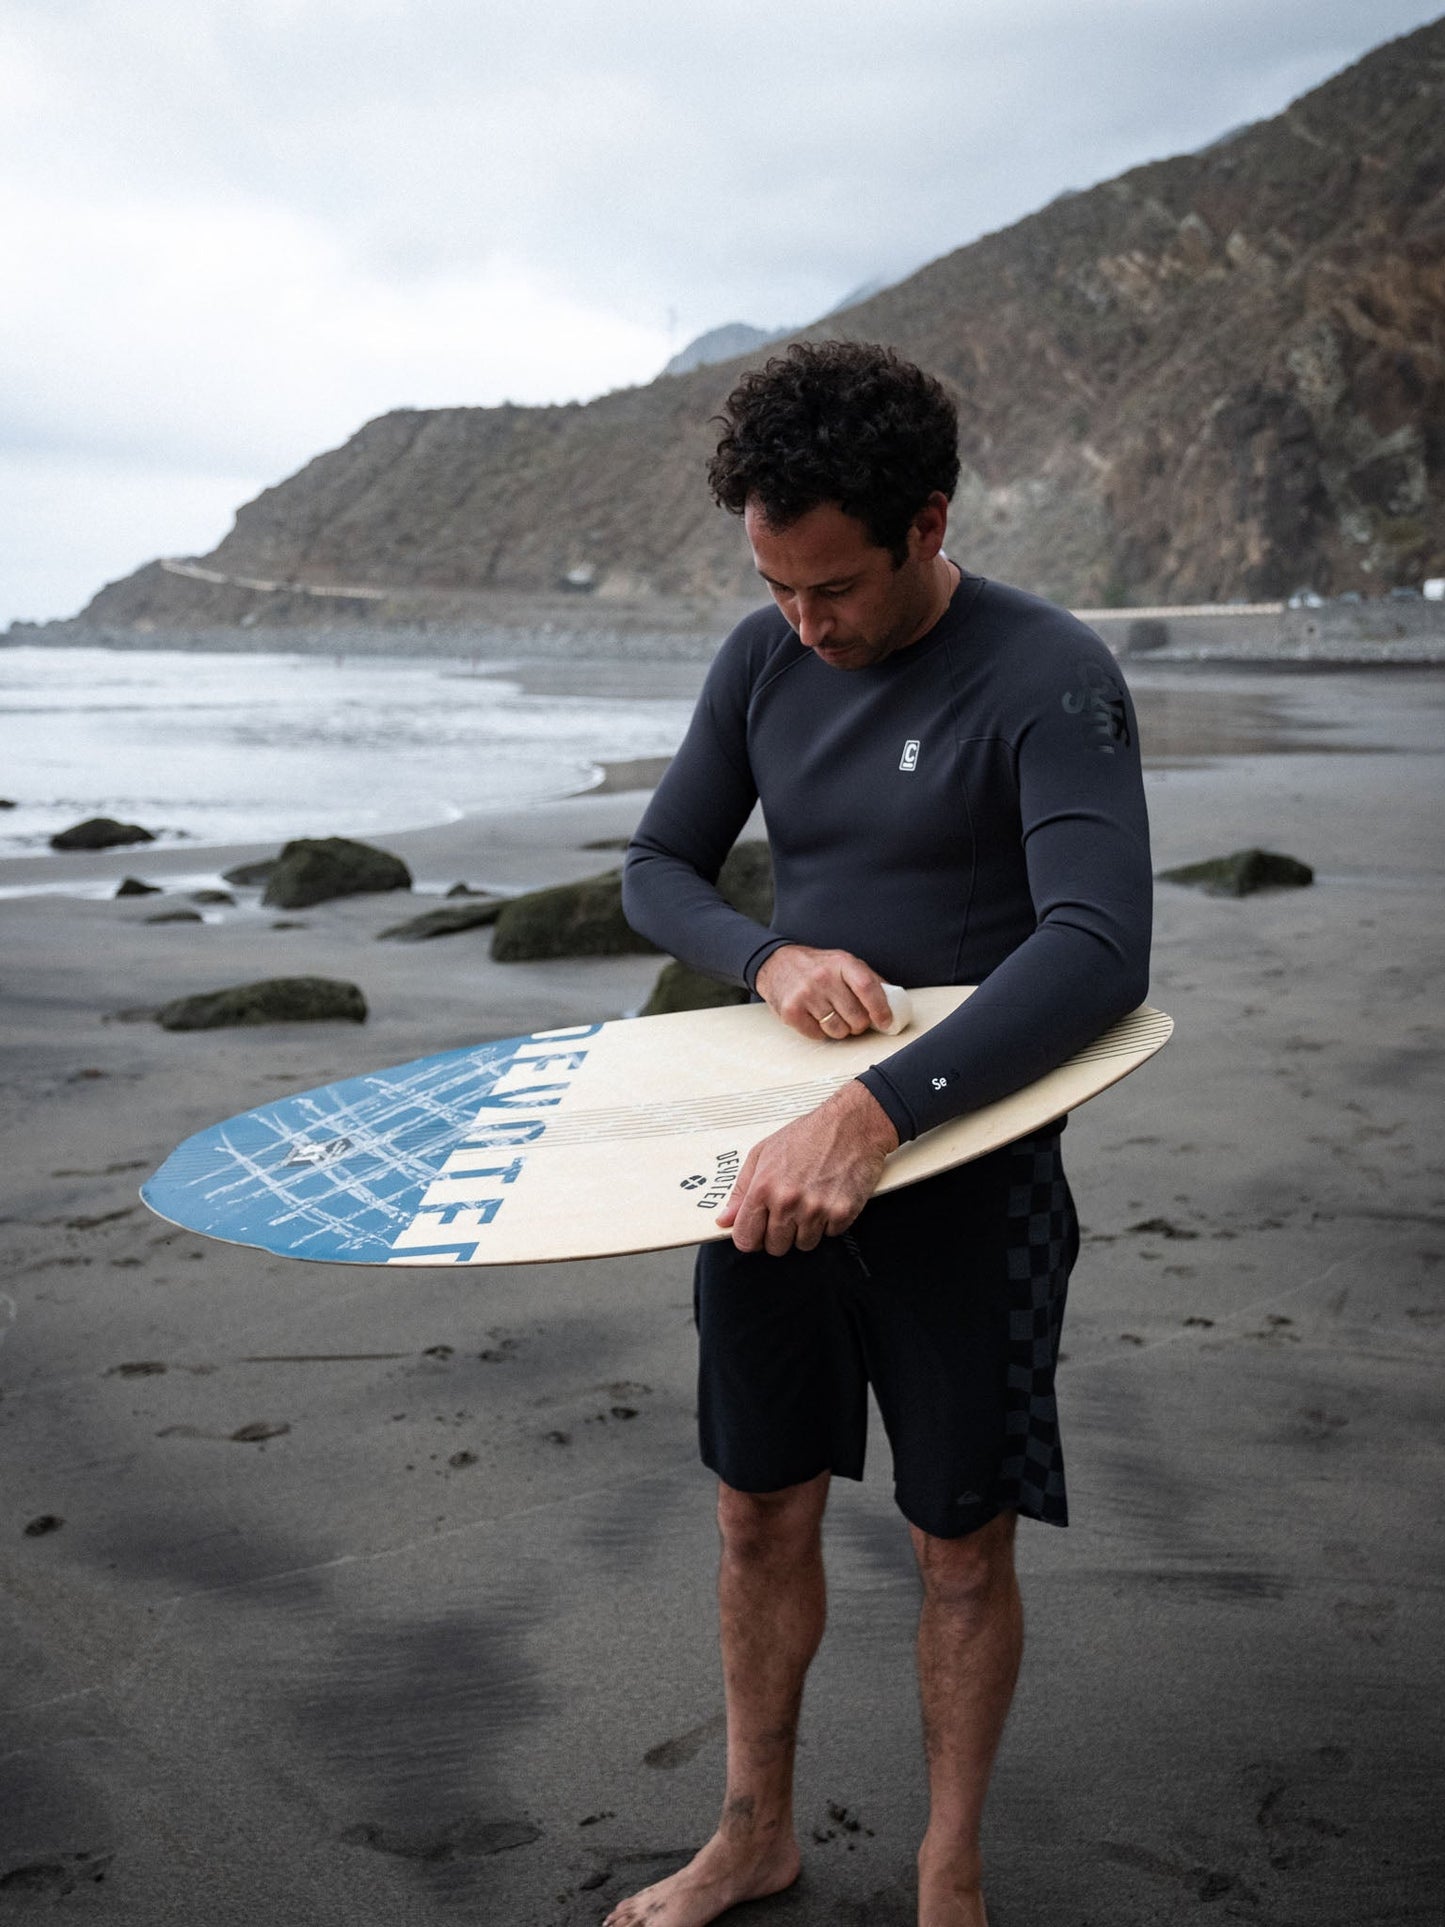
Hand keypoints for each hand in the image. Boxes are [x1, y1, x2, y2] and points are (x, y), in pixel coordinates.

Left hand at [717, 1080, 899, 1255]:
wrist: (852, 1124)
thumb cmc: (808, 1135)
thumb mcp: (763, 1153)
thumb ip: (741, 1190)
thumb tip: (725, 1219)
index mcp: (763, 1187)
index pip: (746, 1238)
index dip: (750, 1237)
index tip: (757, 1231)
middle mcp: (788, 1201)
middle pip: (775, 1247)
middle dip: (779, 1234)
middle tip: (789, 1210)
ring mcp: (816, 1209)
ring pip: (803, 1245)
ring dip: (806, 1229)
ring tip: (810, 1201)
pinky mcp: (842, 1213)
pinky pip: (830, 1235)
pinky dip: (830, 1222)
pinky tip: (829, 1198)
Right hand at [755, 944, 893, 1041]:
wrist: (776, 964)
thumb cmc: (815, 966)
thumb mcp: (842, 962)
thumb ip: (867, 979)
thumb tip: (892, 1002)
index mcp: (841, 963)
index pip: (867, 988)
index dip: (880, 1009)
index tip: (885, 1021)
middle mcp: (823, 978)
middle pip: (856, 1017)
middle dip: (859, 1024)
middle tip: (853, 1018)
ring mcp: (805, 995)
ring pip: (838, 1030)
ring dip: (840, 1030)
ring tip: (833, 1016)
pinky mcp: (791, 1011)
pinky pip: (818, 1035)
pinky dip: (821, 1032)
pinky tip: (816, 1018)